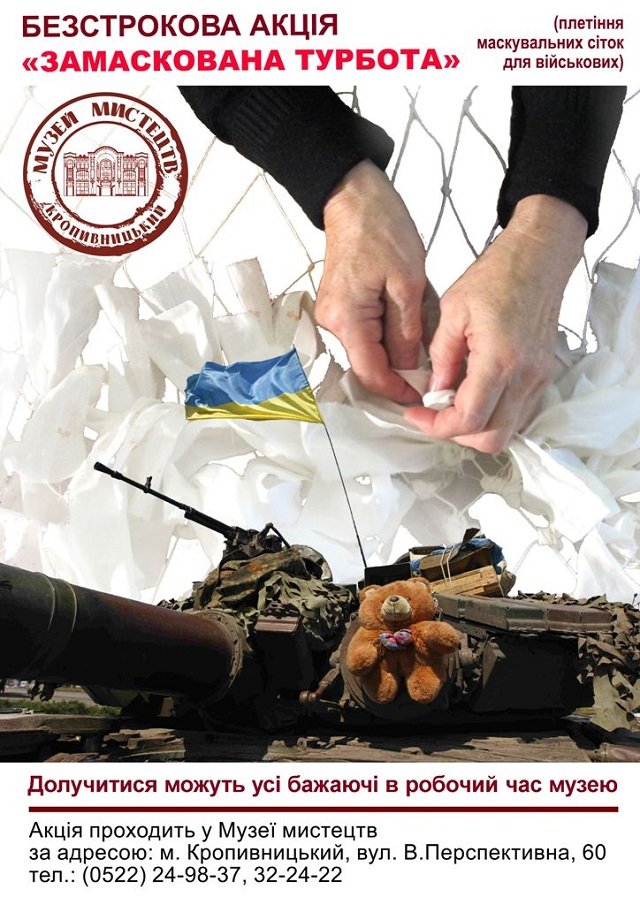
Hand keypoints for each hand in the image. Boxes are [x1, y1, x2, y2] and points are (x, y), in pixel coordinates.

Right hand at [315, 160, 431, 404]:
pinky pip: (366, 334)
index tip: (423, 396)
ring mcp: (334, 315)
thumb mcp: (407, 283)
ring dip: (396, 354)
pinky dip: (388, 337)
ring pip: (368, 351)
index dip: (398, 390)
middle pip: (368, 365)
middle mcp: (333, 323)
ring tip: (425, 343)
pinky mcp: (341, 307)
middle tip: (433, 373)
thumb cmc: (380, 228)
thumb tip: (410, 368)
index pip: (371, 374)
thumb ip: (408, 332)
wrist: (355, 198)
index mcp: (347, 319)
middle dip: (400, 373)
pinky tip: (409, 325)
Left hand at [405, 196, 587, 453]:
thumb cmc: (499, 273)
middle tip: (432, 414)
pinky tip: (472, 391)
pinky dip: (492, 413)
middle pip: (492, 439)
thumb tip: (433, 390)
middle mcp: (525, 377)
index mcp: (500, 360)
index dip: (436, 426)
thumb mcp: (454, 309)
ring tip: (450, 401)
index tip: (416, 413)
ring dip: (475, 426)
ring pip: (507, 430)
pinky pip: (518, 413)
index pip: (468, 419)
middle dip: (457, 434)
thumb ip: (441, 356)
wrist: (540, 256)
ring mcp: (538, 379)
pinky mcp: (543, 375)